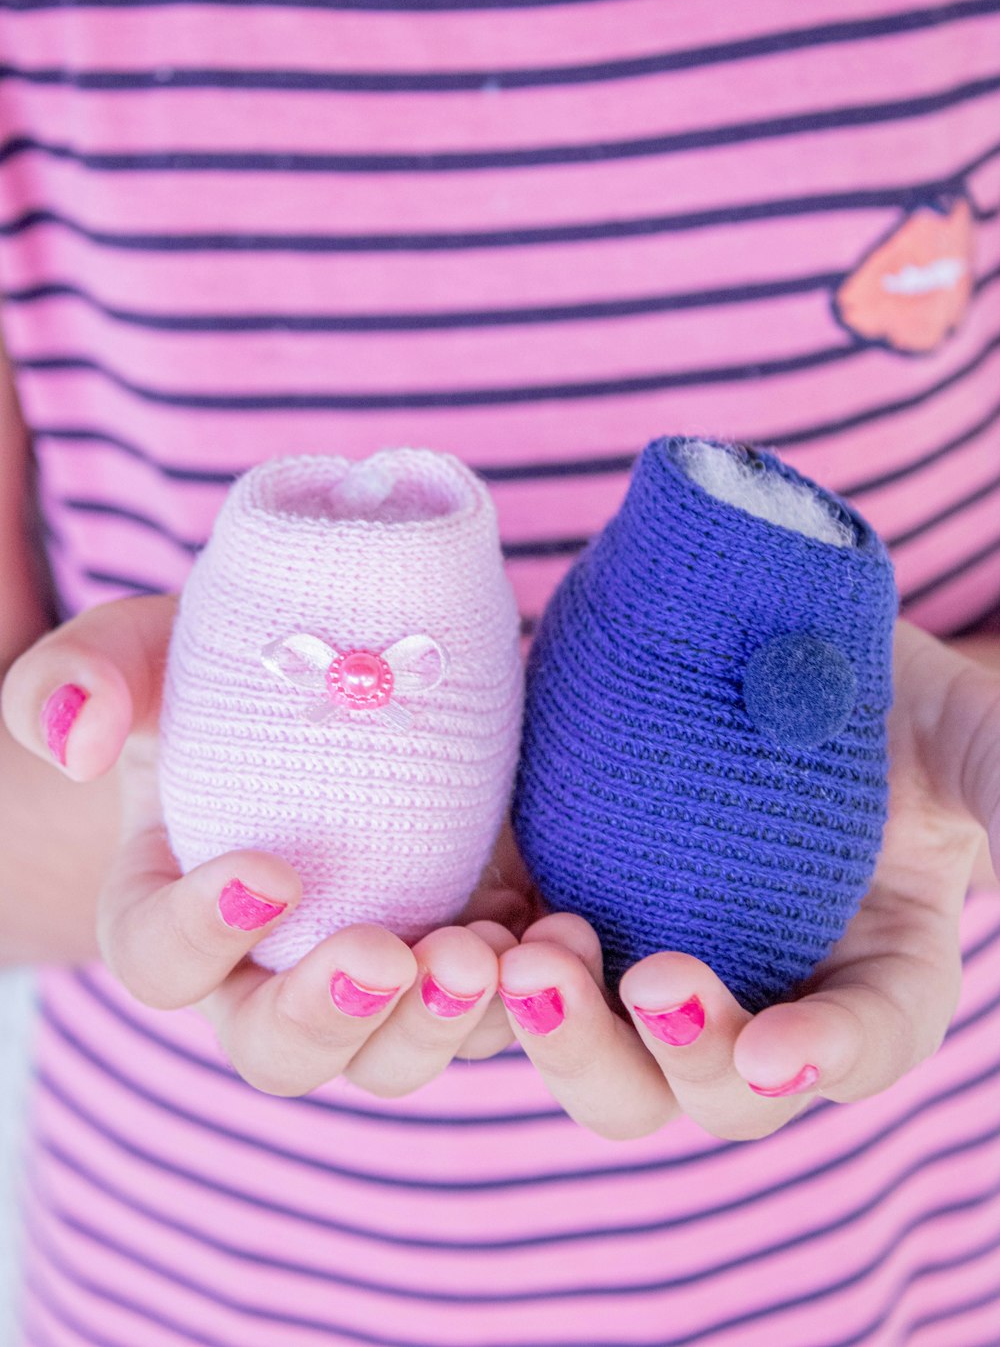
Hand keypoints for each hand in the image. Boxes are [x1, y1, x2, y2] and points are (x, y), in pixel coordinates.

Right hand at [2, 596, 530, 1095]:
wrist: (348, 671)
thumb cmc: (226, 669)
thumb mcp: (147, 647)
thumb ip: (87, 674)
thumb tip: (75, 735)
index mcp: (173, 909)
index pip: (160, 960)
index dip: (202, 935)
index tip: (270, 869)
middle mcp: (268, 969)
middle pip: (278, 1052)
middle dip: (326, 1020)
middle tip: (385, 954)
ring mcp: (371, 972)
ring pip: (392, 1056)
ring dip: (437, 1026)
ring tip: (485, 955)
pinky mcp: (462, 951)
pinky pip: (493, 1015)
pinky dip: (526, 995)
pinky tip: (553, 935)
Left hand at [496, 618, 998, 1140]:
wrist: (762, 643)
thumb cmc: (887, 696)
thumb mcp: (965, 736)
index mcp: (865, 972)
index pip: (859, 1045)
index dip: (826, 1060)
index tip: (786, 1047)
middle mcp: (750, 988)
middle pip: (700, 1088)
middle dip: (657, 1057)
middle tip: (628, 975)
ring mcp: (643, 954)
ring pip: (585, 1053)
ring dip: (543, 1032)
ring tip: (512, 955)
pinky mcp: (554, 898)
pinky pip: (500, 971)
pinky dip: (467, 974)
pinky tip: (444, 929)